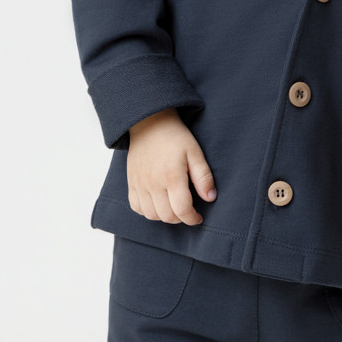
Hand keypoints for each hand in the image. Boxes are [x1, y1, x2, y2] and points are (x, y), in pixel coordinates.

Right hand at [126, 109, 216, 225]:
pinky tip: (157, 203)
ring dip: (164, 216)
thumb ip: (203, 177)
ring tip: (173, 207)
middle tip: (187, 210)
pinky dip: (147, 211)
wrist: (149, 123)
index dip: (193, 218)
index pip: (182, 210)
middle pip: (167, 216)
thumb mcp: (195, 152)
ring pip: (151, 215)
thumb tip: (210, 198)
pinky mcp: (131, 182)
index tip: (198, 217)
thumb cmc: (175, 137)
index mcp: (171, 176)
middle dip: (180, 218)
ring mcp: (139, 183)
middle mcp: (153, 183)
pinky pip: (136, 207)